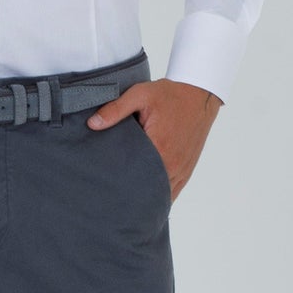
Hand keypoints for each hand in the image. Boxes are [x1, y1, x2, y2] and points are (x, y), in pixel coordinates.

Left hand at [85, 77, 220, 201]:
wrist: (200, 95)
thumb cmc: (171, 95)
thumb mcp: (140, 95)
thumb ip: (115, 110)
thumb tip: (92, 124)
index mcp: (159, 147)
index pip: (133, 174)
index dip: (118, 180)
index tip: (105, 182)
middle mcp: (172, 163)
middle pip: (146, 188)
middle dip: (129, 191)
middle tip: (111, 193)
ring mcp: (181, 169)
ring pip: (160, 193)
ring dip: (145, 195)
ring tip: (126, 196)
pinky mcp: (187, 170)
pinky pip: (172, 191)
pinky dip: (159, 194)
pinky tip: (146, 197)